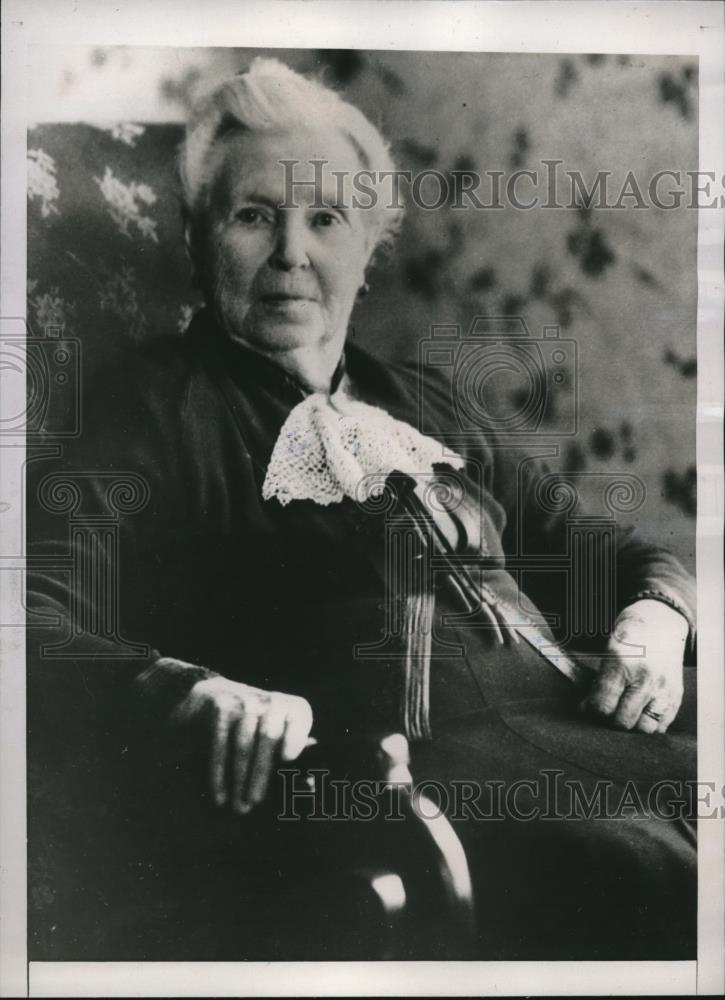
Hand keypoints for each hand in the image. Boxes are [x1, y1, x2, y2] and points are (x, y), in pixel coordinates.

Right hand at [170, 676, 312, 812]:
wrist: (215, 695)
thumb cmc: (258, 726)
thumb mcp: (280, 732)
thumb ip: (295, 754)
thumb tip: (310, 785)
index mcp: (293, 708)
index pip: (298, 724)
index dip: (294, 740)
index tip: (287, 760)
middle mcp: (271, 700)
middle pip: (268, 738)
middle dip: (261, 774)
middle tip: (254, 803)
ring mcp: (245, 701)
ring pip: (243, 745)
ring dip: (240, 779)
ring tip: (239, 806)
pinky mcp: (221, 706)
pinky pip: (221, 744)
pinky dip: (220, 772)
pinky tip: (220, 795)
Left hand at [580, 599, 688, 733]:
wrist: (661, 623)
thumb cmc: (629, 636)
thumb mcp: (607, 650)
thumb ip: (598, 681)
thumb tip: (587, 709)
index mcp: (622, 663)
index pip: (602, 705)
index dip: (589, 711)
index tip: (586, 708)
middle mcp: (646, 679)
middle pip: (623, 722)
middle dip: (608, 720)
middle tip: (604, 711)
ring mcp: (664, 690)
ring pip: (644, 729)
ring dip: (631, 726)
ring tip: (622, 713)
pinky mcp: (676, 697)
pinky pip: (661, 727)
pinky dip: (648, 726)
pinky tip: (639, 714)